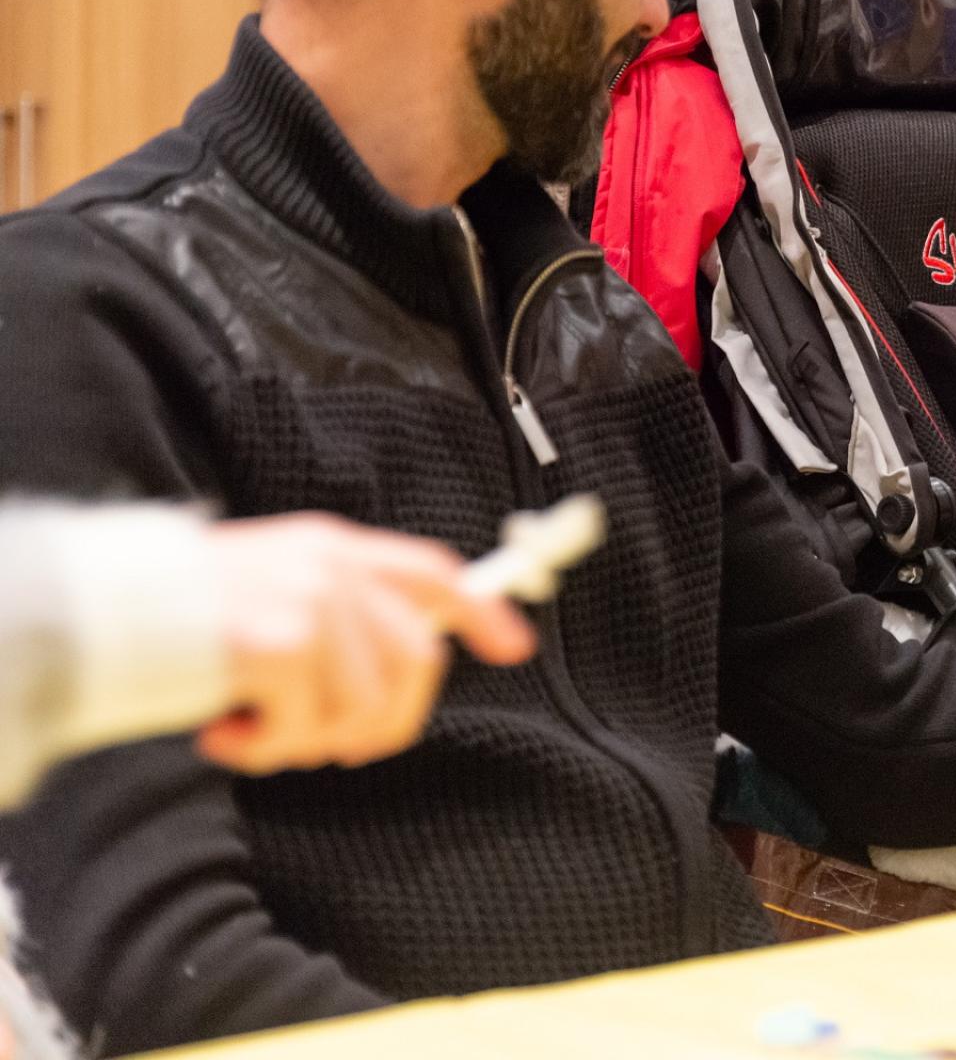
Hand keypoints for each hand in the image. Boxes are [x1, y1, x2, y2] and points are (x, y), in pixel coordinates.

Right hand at [196, 513, 537, 774]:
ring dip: (309, 741)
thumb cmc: (180, 619)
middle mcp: (332, 568)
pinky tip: (222, 734)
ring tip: (254, 732)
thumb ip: (338, 614)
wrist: (96, 616)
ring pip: (363, 707)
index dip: (481, 611)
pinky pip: (305, 727)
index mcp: (334, 547)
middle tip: (325, 746)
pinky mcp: (279, 644)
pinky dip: (264, 750)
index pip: (432, 572)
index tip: (515, 647)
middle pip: (417, 660)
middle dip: (386, 722)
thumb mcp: (273, 592)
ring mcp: (309, 602)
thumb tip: (407, 663)